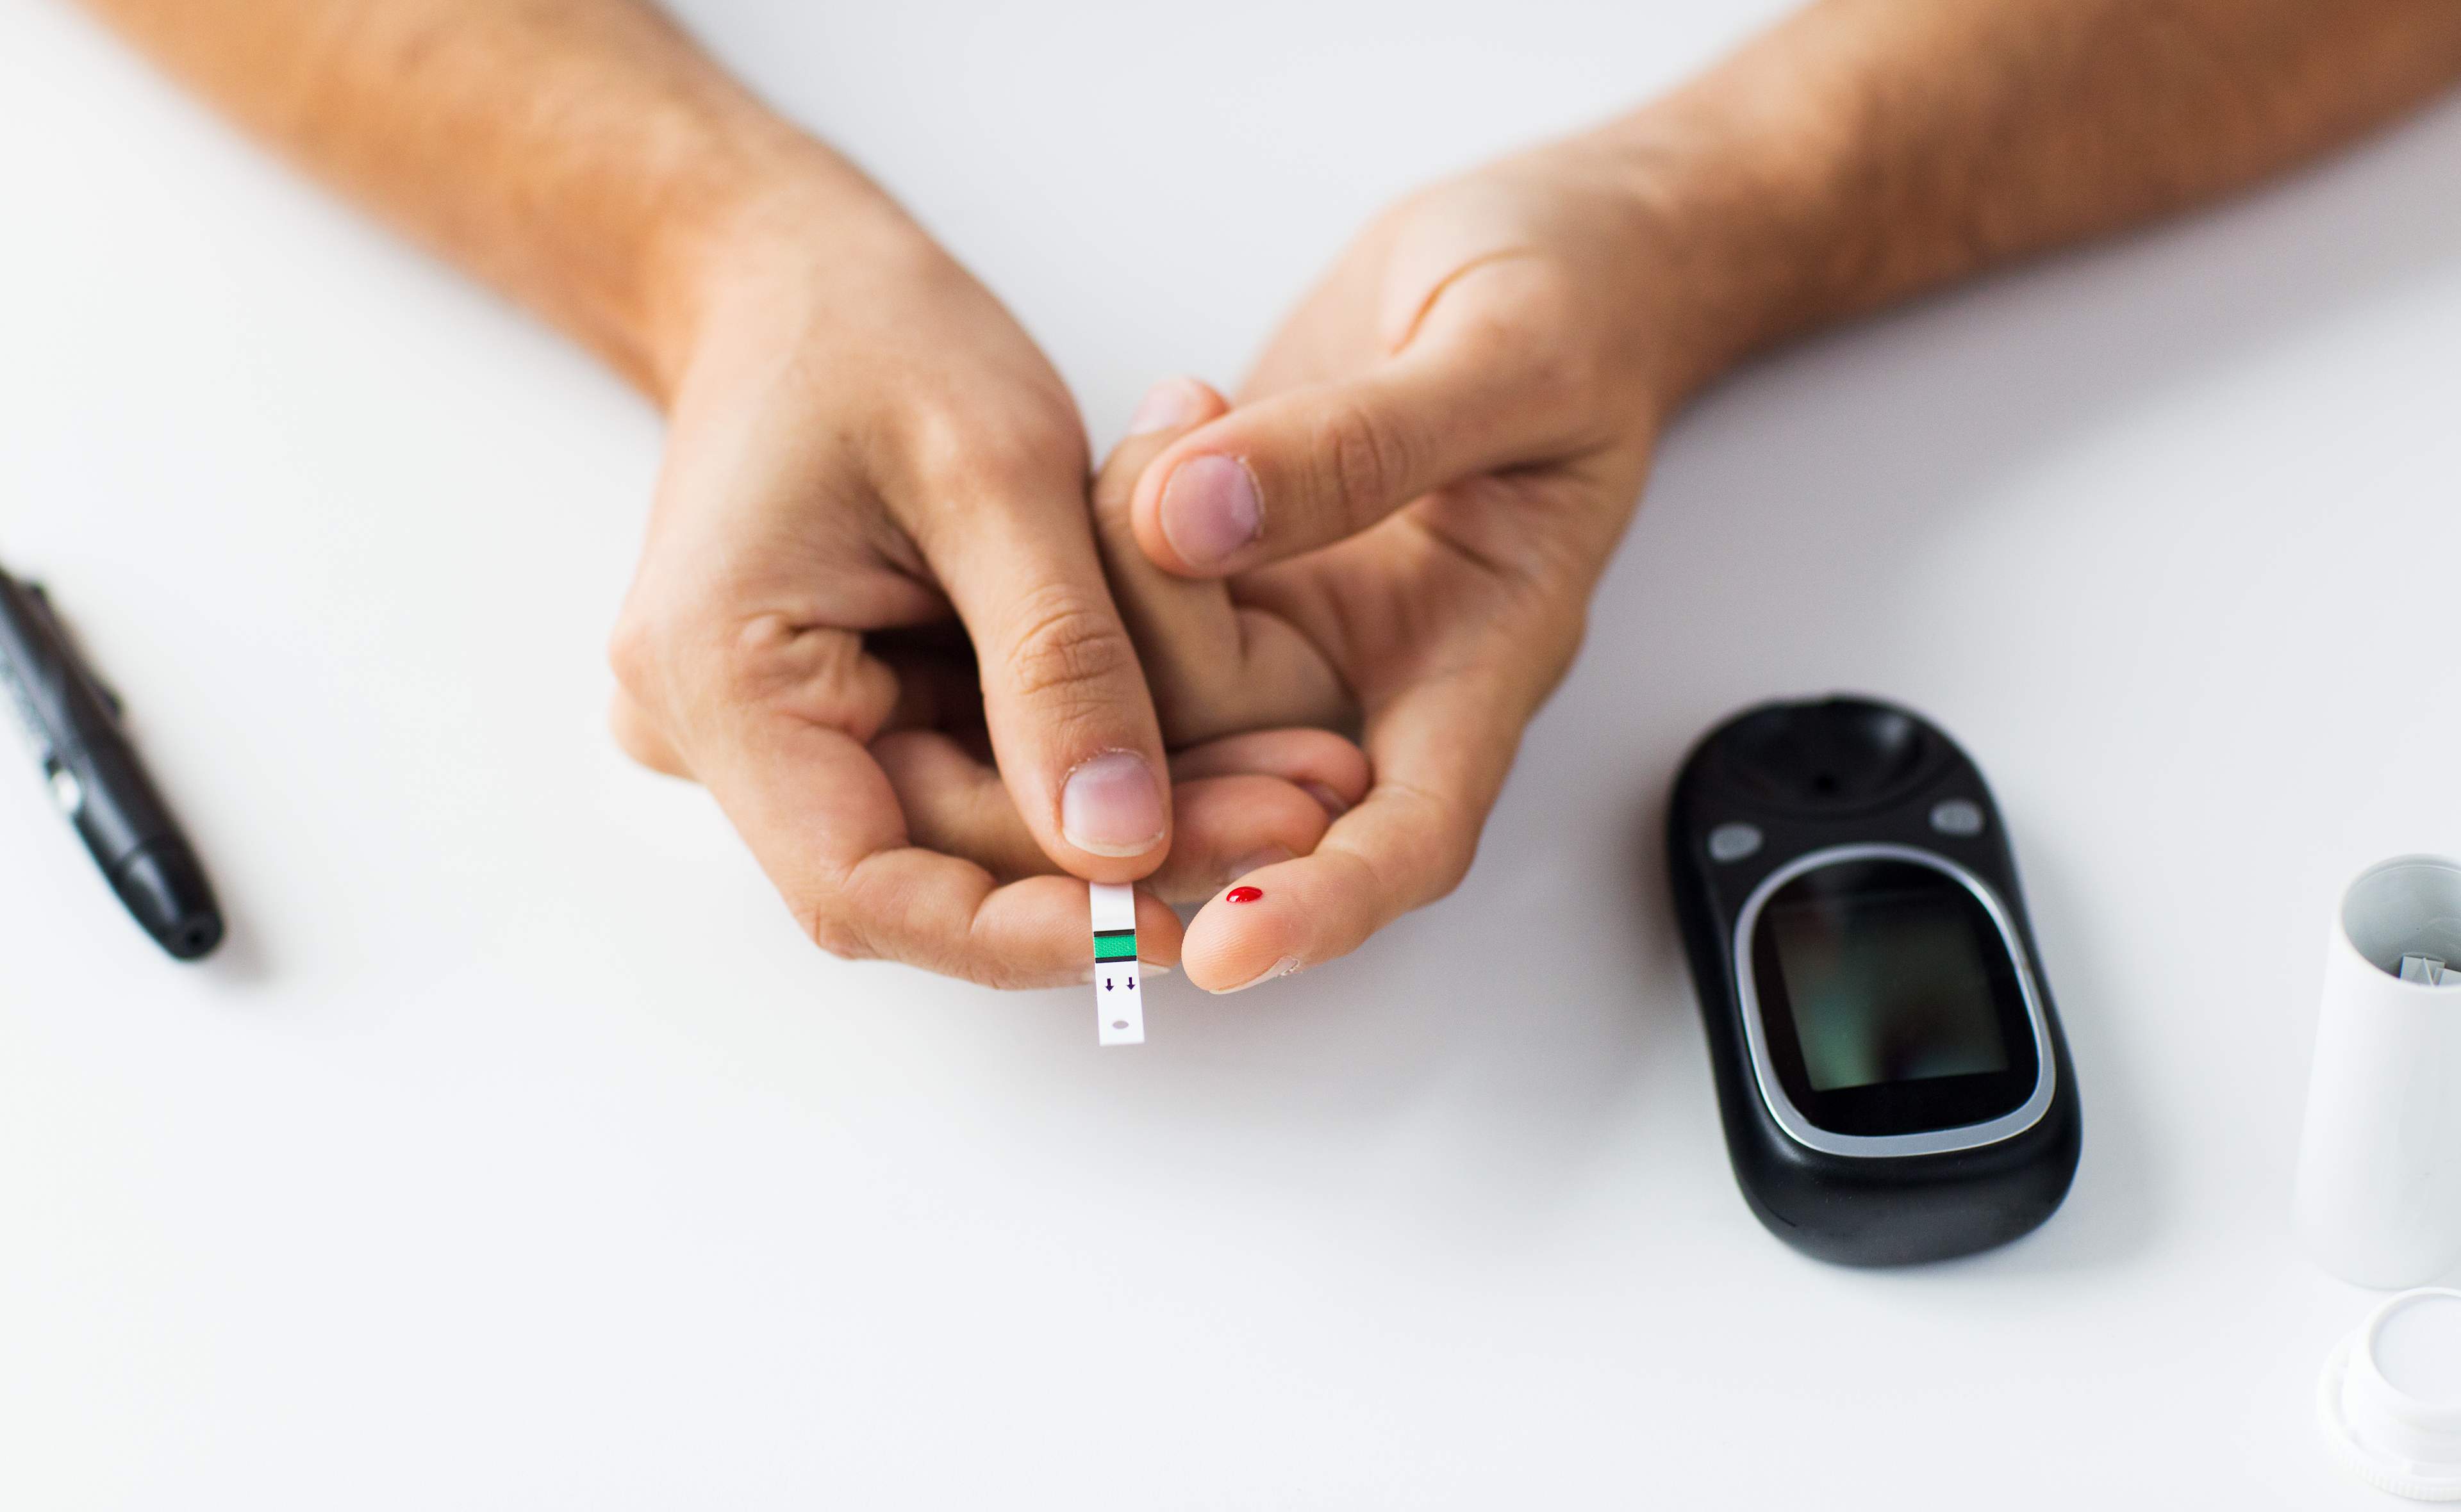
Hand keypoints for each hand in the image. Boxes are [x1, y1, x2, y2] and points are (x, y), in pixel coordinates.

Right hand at [605, 177, 1364, 986]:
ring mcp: (785, 732)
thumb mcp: (994, 469)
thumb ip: (1058, 660)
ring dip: (1133, 818)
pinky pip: (981, 776)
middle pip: (936, 866)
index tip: (1178, 919)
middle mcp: (725, 734)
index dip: (1022, 930)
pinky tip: (1227, 742)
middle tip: (1301, 813)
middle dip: (1123, 858)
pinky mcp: (851, 713)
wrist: (794, 275)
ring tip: (1299, 777)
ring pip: (976, 832)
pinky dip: (1097, 765)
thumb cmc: (871, 332)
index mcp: (716, 676)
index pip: (862, 885)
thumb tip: (1121, 844)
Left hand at [1118, 141, 1683, 991]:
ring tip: (1183, 418)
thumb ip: (1359, 444)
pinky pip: (1125, 597)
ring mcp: (1295, 627)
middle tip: (1145, 503)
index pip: (1408, 835)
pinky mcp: (1231, 571)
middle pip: (1235, 772)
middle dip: (1160, 685)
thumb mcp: (1501, 355)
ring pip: (1154, 685)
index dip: (1321, 909)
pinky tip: (1168, 416)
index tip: (1220, 949)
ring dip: (1123, 572)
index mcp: (1482, 660)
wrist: (1561, 255)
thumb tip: (1190, 518)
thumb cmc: (1578, 304)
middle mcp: (1375, 675)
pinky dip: (1112, 518)